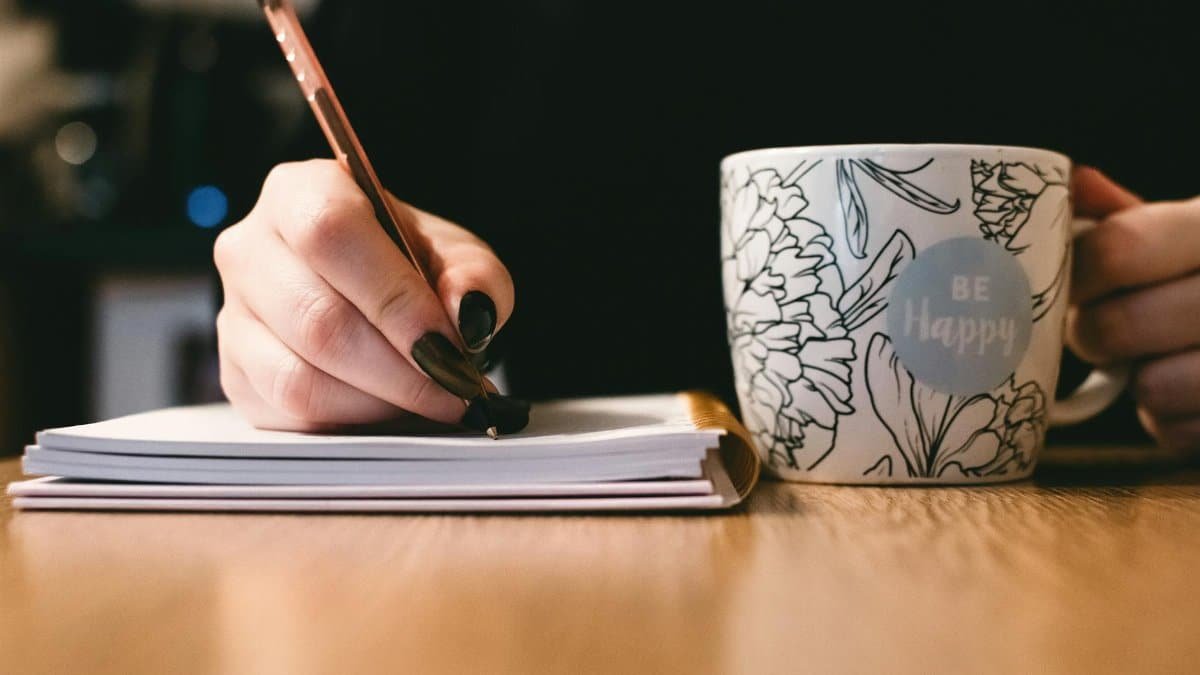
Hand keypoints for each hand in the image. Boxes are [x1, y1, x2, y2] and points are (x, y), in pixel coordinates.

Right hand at [214, 160, 512, 430]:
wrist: (375, 295)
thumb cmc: (412, 266)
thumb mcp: (458, 258)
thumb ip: (475, 277)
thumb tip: (467, 312)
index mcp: (301, 193)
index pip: (330, 234)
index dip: (393, 298)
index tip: (449, 345)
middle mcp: (250, 248)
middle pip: (317, 319)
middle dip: (401, 369)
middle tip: (456, 389)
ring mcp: (233, 314)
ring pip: (298, 377)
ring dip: (379, 402)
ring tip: (430, 400)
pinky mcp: (234, 374)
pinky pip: (289, 413)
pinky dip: (351, 421)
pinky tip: (390, 409)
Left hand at [1067, 166, 1199, 451]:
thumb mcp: (1192, 232)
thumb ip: (1131, 216)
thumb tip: (1069, 183)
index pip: (1117, 250)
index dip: (1078, 275)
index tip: (1074, 285)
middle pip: (1116, 327)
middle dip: (1094, 334)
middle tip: (1103, 330)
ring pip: (1150, 388)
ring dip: (1138, 381)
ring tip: (1154, 359)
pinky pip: (1176, 433)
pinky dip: (1169, 420)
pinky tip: (1187, 395)